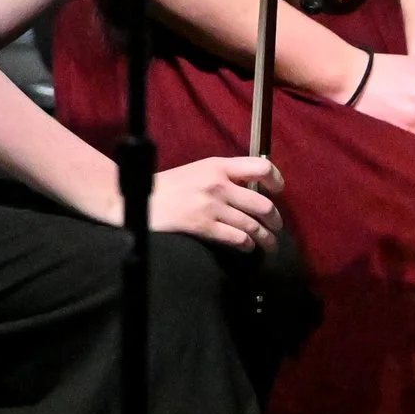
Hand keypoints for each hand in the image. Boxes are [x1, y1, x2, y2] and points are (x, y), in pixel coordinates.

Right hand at [145, 155, 281, 250]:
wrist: (137, 199)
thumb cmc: (169, 187)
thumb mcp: (198, 170)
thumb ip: (223, 176)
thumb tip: (252, 189)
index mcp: (218, 166)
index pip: (261, 168)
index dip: (276, 181)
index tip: (278, 192)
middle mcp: (218, 184)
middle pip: (263, 204)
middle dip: (275, 221)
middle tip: (276, 228)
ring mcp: (211, 206)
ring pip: (253, 226)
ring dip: (266, 239)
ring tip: (269, 245)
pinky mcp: (203, 226)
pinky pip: (237, 239)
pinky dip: (248, 246)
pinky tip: (247, 248)